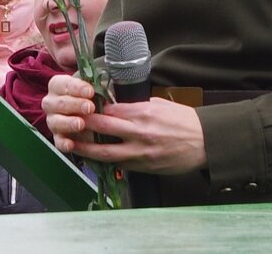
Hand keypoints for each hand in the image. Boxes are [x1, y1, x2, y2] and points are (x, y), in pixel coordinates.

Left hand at [43, 75, 207, 174]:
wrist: (205, 142)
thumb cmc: (183, 120)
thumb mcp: (158, 105)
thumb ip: (135, 106)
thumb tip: (114, 103)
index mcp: (142, 113)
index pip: (108, 110)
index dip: (91, 109)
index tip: (78, 106)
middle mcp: (138, 133)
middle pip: (102, 129)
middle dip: (82, 125)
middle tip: (66, 122)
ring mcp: (140, 152)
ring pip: (105, 152)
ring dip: (85, 149)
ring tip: (71, 145)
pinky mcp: (144, 167)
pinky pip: (119, 165)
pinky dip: (105, 162)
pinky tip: (93, 159)